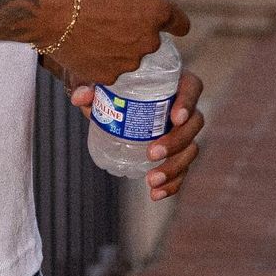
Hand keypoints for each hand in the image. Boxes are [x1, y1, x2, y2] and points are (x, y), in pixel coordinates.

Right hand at [49, 0, 189, 83]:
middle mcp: (148, 39)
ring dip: (121, 47)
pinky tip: (86, 45)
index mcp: (157, 9)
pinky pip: (111, 69)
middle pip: (152, 40)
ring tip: (95, 30)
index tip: (159, 18)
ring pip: (131, 56)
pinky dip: (102, 60)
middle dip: (139, 31)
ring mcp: (129, 61)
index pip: (181, 23)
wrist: (49, 7)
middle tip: (114, 17)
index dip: (171, 20)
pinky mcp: (108, 76)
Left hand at [64, 69, 204, 200]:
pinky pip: (183, 170)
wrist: (114, 98)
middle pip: (195, 123)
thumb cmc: (113, 83)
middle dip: (176, 142)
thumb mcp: (101, 81)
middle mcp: (183, 106)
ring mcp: (183, 131)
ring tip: (151, 180)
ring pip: (191, 150)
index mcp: (173, 82)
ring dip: (174, 168)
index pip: (192, 87)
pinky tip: (155, 194)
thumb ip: (89, 85)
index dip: (188, 101)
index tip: (174, 117)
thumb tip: (80, 97)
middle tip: (151, 153)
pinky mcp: (177, 152)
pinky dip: (172, 184)